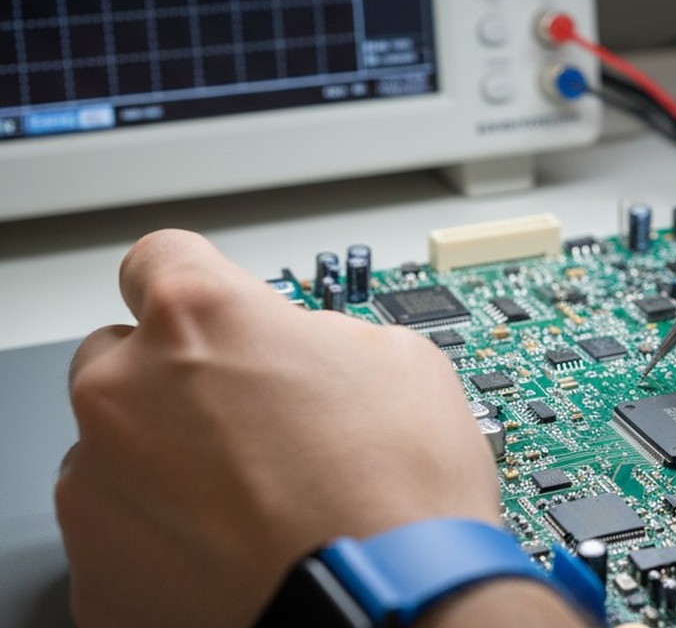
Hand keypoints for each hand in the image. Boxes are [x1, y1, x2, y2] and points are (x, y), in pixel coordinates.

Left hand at [55, 230, 503, 626]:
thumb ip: (315, 334)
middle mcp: (126, 394)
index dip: (199, 283)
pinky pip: (118, 534)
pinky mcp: (97, 576)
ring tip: (251, 500)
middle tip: (249, 422)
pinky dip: (162, 537)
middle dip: (177, 380)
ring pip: (113, 450)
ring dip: (166, 462)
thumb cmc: (402, 494)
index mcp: (198, 320)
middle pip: (122, 358)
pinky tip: (232, 548)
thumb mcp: (396, 359)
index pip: (160, 259)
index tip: (215, 312)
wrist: (394, 608)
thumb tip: (299, 350)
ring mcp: (98, 490)